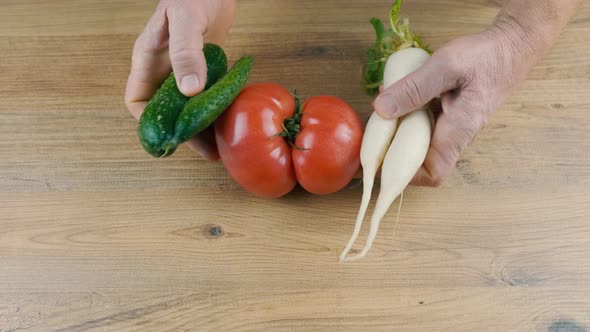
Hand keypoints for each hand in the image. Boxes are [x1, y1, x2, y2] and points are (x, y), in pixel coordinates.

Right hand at [125, 0, 235, 159]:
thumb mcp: (186, 21)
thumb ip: (185, 53)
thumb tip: (189, 90)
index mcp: (148, 60)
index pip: (138, 101)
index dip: (150, 123)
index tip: (172, 136)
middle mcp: (164, 70)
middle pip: (167, 112)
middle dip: (183, 133)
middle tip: (207, 151)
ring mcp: (185, 71)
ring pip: (187, 108)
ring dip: (202, 127)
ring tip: (220, 146)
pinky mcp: (205, 69)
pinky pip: (206, 97)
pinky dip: (215, 110)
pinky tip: (229, 121)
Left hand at [373, 26, 537, 185]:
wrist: (512, 46)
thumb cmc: (484, 56)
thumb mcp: (446, 65)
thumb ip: (414, 88)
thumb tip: (381, 110)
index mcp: (458, 130)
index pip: (434, 173)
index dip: (408, 176)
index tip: (383, 162)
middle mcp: (457, 134)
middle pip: (423, 162)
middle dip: (395, 154)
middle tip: (373, 138)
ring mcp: (455, 126)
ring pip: (423, 143)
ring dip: (399, 134)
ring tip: (379, 120)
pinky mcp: (451, 114)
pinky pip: (426, 125)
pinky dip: (408, 117)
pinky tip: (396, 99)